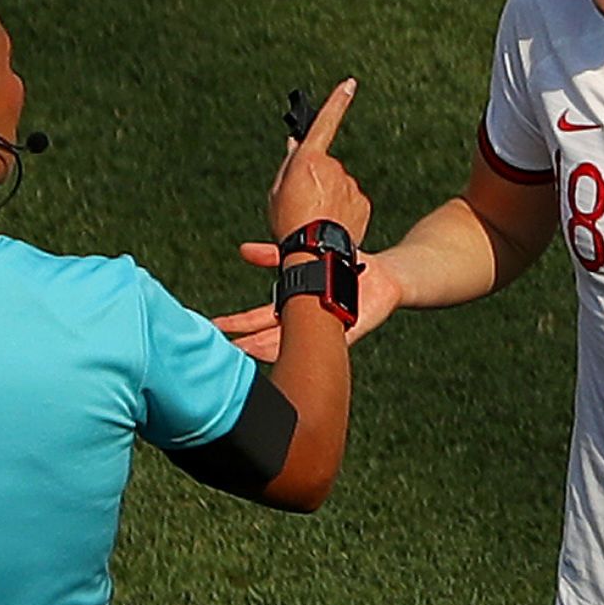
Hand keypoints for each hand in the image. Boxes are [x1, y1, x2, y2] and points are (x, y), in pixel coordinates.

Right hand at [213, 245, 403, 361]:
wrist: (385, 275)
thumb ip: (274, 255)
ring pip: (295, 343)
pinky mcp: (347, 330)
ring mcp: (325, 328)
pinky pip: (327, 340)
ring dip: (273, 348)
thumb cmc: (345, 267)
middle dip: (248, 342)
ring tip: (251, 353)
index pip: (260, 320)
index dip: (239, 325)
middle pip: (271, 336)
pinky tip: (298, 351)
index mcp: (295, 307)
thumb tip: (242, 250)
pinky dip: (313, 344)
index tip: (217, 328)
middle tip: (226, 349)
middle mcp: (307, 322)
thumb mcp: (305, 255)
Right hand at [266, 78, 369, 242]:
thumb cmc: (289, 224)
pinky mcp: (362, 202)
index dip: (337, 101)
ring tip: (314, 220)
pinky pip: (350, 202)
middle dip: (315, 179)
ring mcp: (350, 185)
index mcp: (309, 160)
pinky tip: (329, 225)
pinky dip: (341, 211)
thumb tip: (296, 144)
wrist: (316, 254)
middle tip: (300, 204)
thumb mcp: (277, 192)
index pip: (326, 122)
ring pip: (337, 186)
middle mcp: (333, 167)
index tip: (349, 84)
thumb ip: (289, 164)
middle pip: (323, 166)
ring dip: (327, 198)